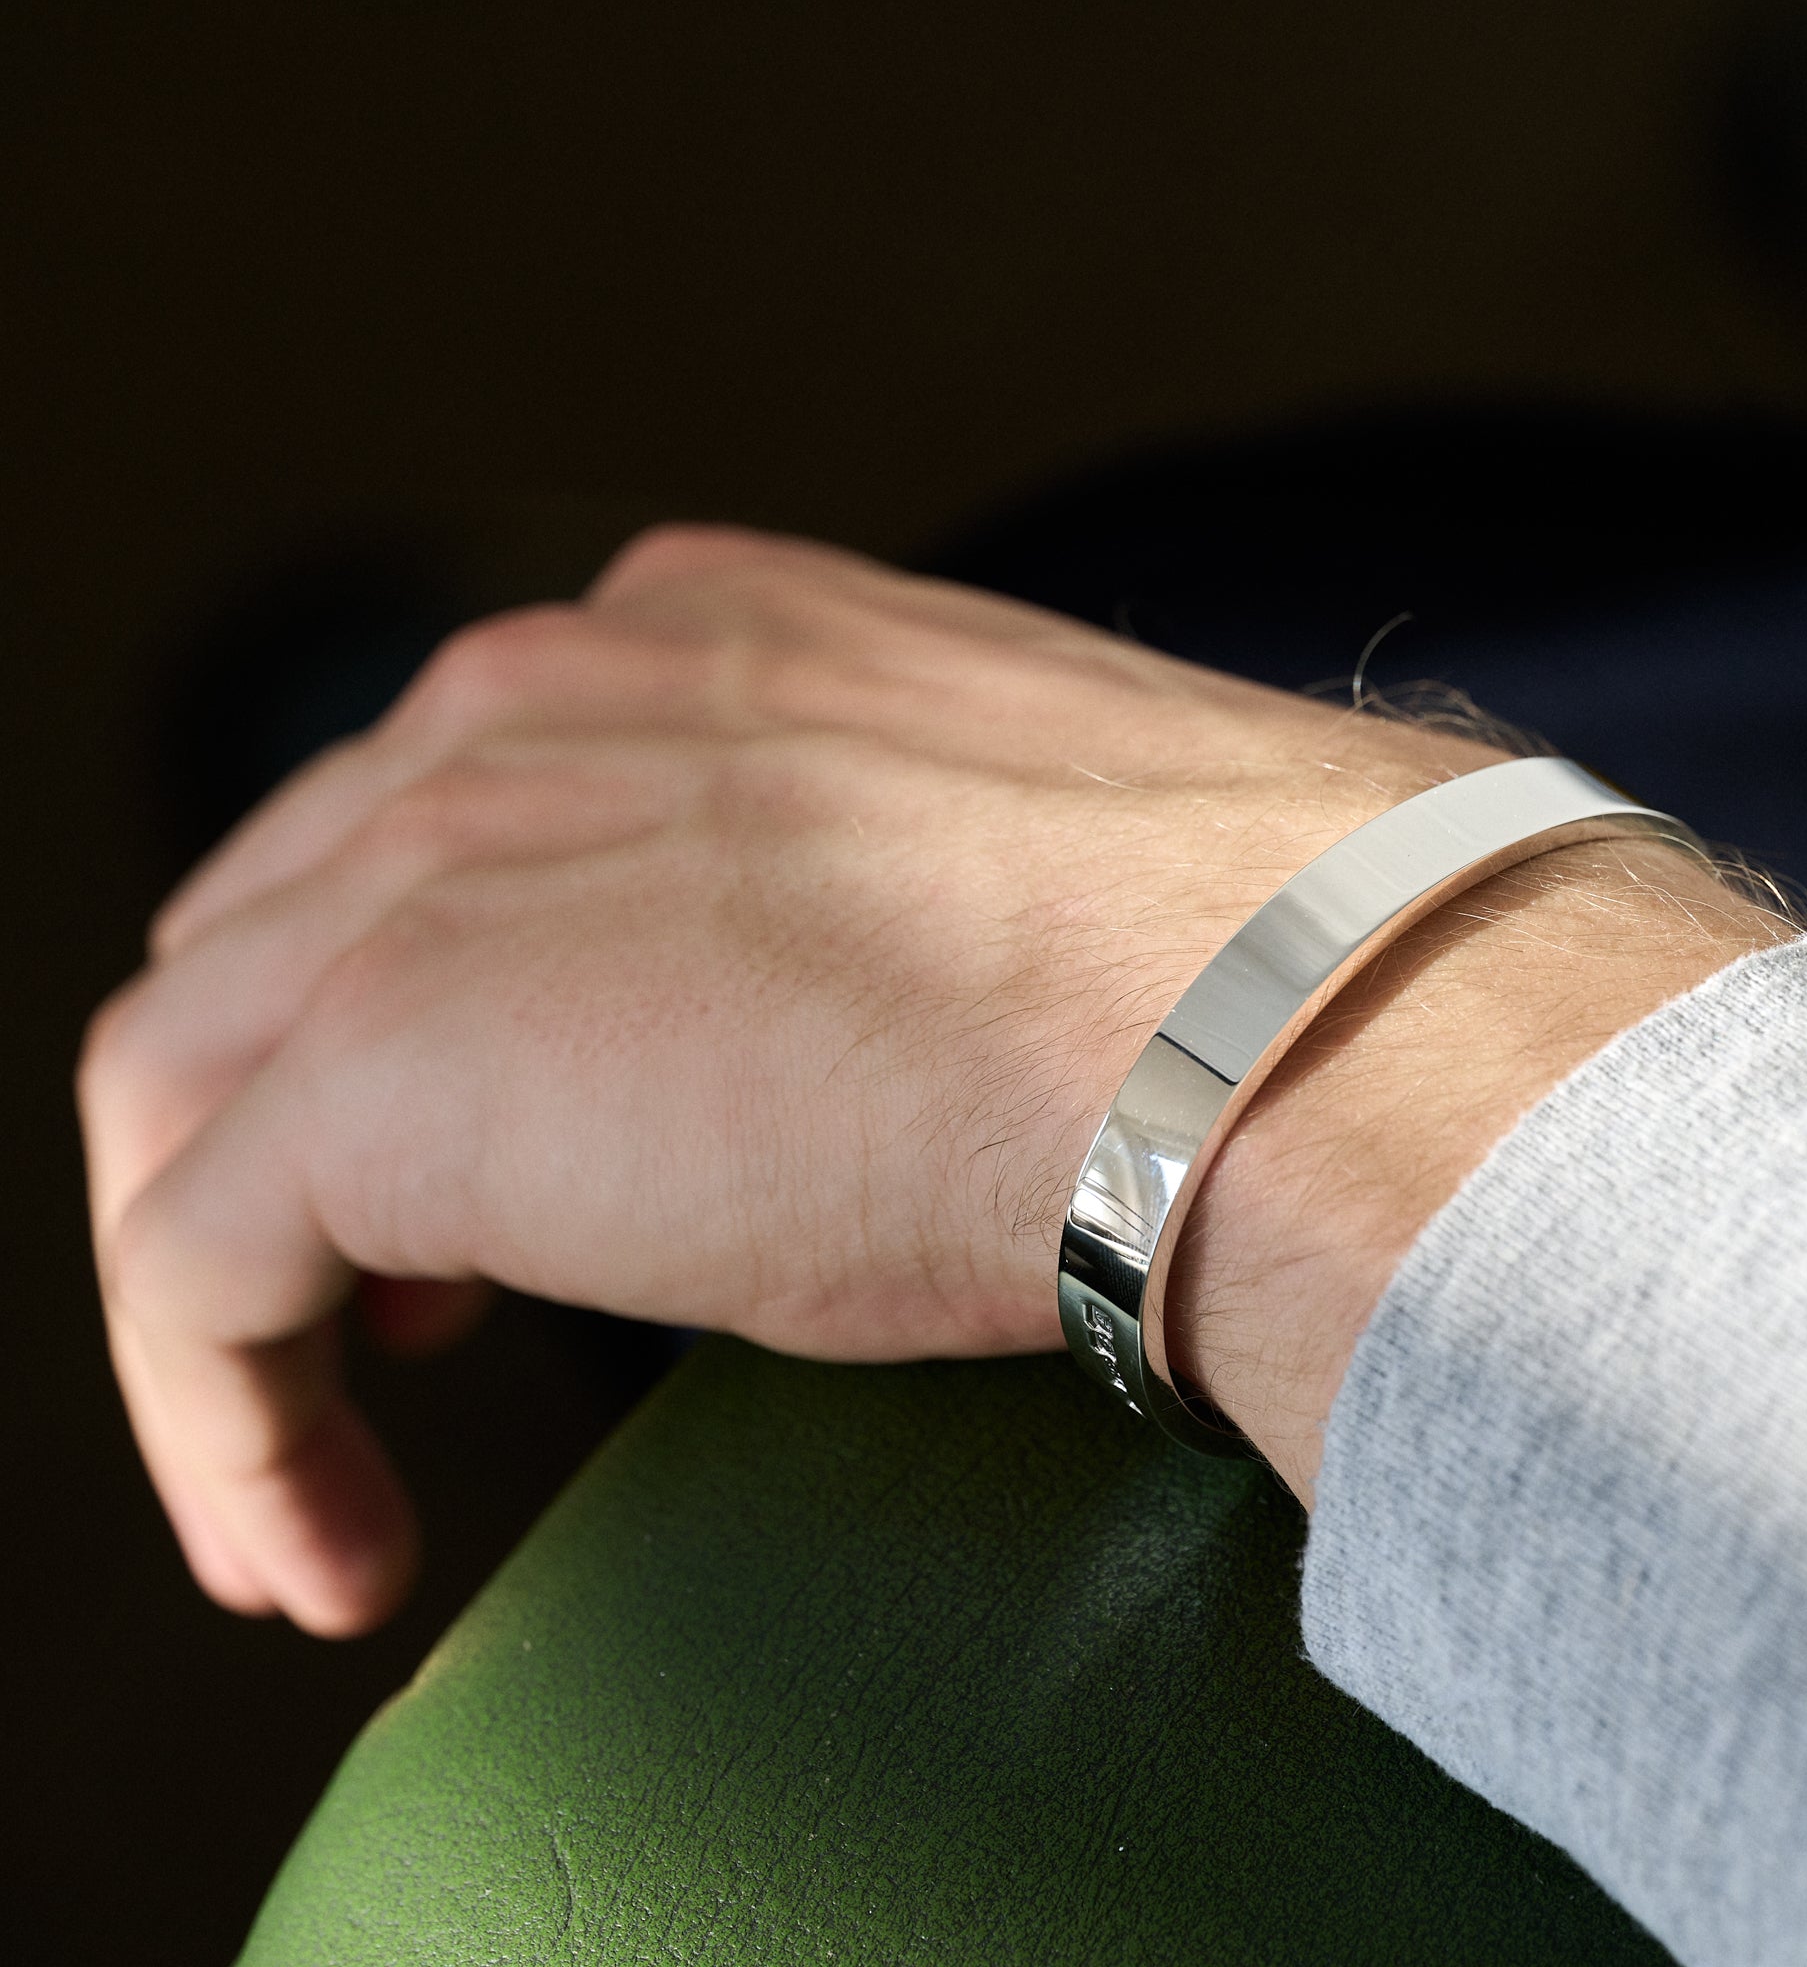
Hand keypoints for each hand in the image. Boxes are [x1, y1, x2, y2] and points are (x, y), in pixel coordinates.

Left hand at [79, 527, 1781, 1635]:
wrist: (1247, 1010)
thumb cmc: (1187, 960)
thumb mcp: (956, 858)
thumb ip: (823, 886)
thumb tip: (822, 1029)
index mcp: (671, 645)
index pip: (438, 812)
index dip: (428, 990)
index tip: (496, 1155)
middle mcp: (525, 715)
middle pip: (277, 932)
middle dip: (307, 1117)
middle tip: (416, 1300)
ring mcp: (433, 869)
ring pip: (189, 1085)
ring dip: (233, 1282)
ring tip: (326, 1449)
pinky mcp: (384, 1069)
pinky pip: (196, 1265)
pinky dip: (224, 1414)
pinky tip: (316, 1532)